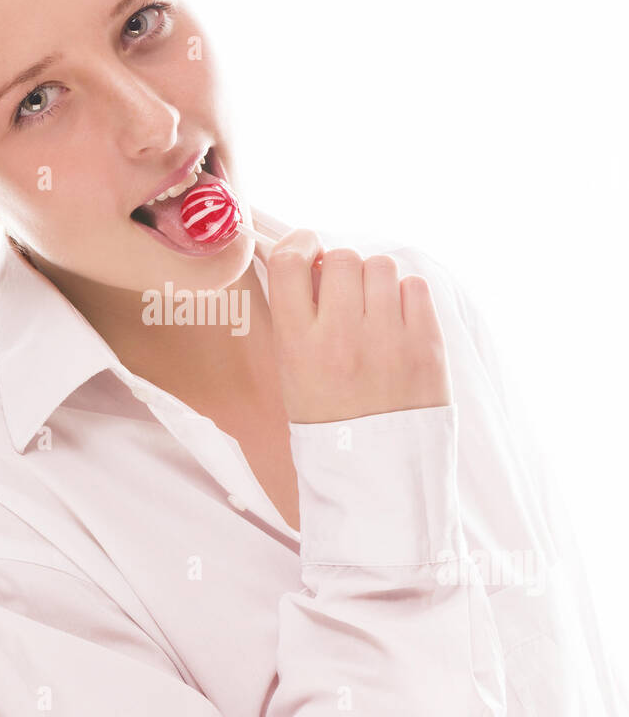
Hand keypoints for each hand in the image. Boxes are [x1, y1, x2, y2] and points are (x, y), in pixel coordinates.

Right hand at [266, 231, 451, 422]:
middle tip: (346, 294)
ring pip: (381, 266)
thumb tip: (310, 262)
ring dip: (375, 280)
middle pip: (342, 258)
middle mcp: (342, 337)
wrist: (376, 472)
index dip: (298, 244)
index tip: (307, 249)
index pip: (289, 263)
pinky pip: (415, 286)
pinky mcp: (427, 344)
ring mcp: (388, 338)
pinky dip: (405, 295)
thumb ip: (296, 317)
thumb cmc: (330, 420)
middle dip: (342, 269)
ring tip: (374, 309)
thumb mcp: (292, 372)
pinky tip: (398, 320)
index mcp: (299, 346)